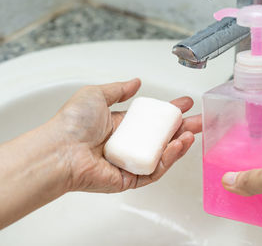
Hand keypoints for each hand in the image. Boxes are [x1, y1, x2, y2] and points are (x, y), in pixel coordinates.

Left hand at [51, 78, 201, 192]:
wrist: (61, 150)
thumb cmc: (73, 123)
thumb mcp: (96, 95)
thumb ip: (118, 89)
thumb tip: (136, 82)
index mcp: (120, 125)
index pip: (151, 119)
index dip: (169, 111)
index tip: (185, 103)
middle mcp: (127, 144)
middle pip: (161, 137)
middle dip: (183, 128)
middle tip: (200, 120)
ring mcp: (130, 162)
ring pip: (162, 154)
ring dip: (180, 143)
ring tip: (193, 132)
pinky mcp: (130, 179)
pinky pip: (155, 169)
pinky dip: (169, 158)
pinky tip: (179, 145)